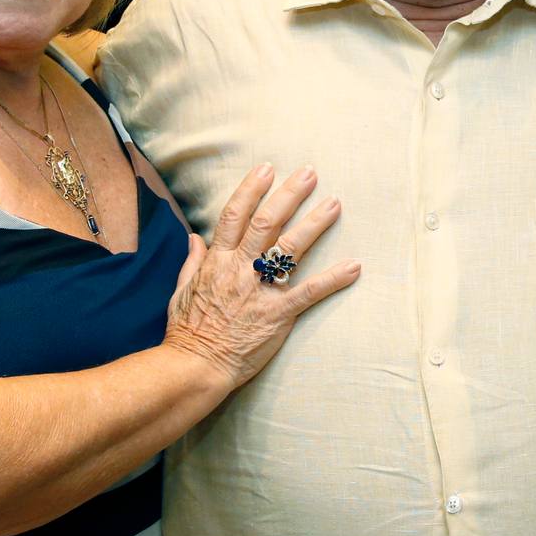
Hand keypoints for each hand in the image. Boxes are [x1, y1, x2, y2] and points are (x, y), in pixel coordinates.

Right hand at [165, 164, 358, 387]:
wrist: (194, 366)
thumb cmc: (187, 331)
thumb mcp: (181, 291)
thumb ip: (193, 262)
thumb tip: (195, 238)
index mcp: (217, 261)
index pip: (234, 215)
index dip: (251, 189)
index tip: (267, 169)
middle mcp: (240, 269)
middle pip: (267, 222)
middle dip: (289, 195)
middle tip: (310, 173)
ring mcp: (260, 291)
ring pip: (289, 249)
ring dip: (314, 224)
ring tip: (334, 203)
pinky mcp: (278, 315)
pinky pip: (310, 292)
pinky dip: (333, 278)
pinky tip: (354, 265)